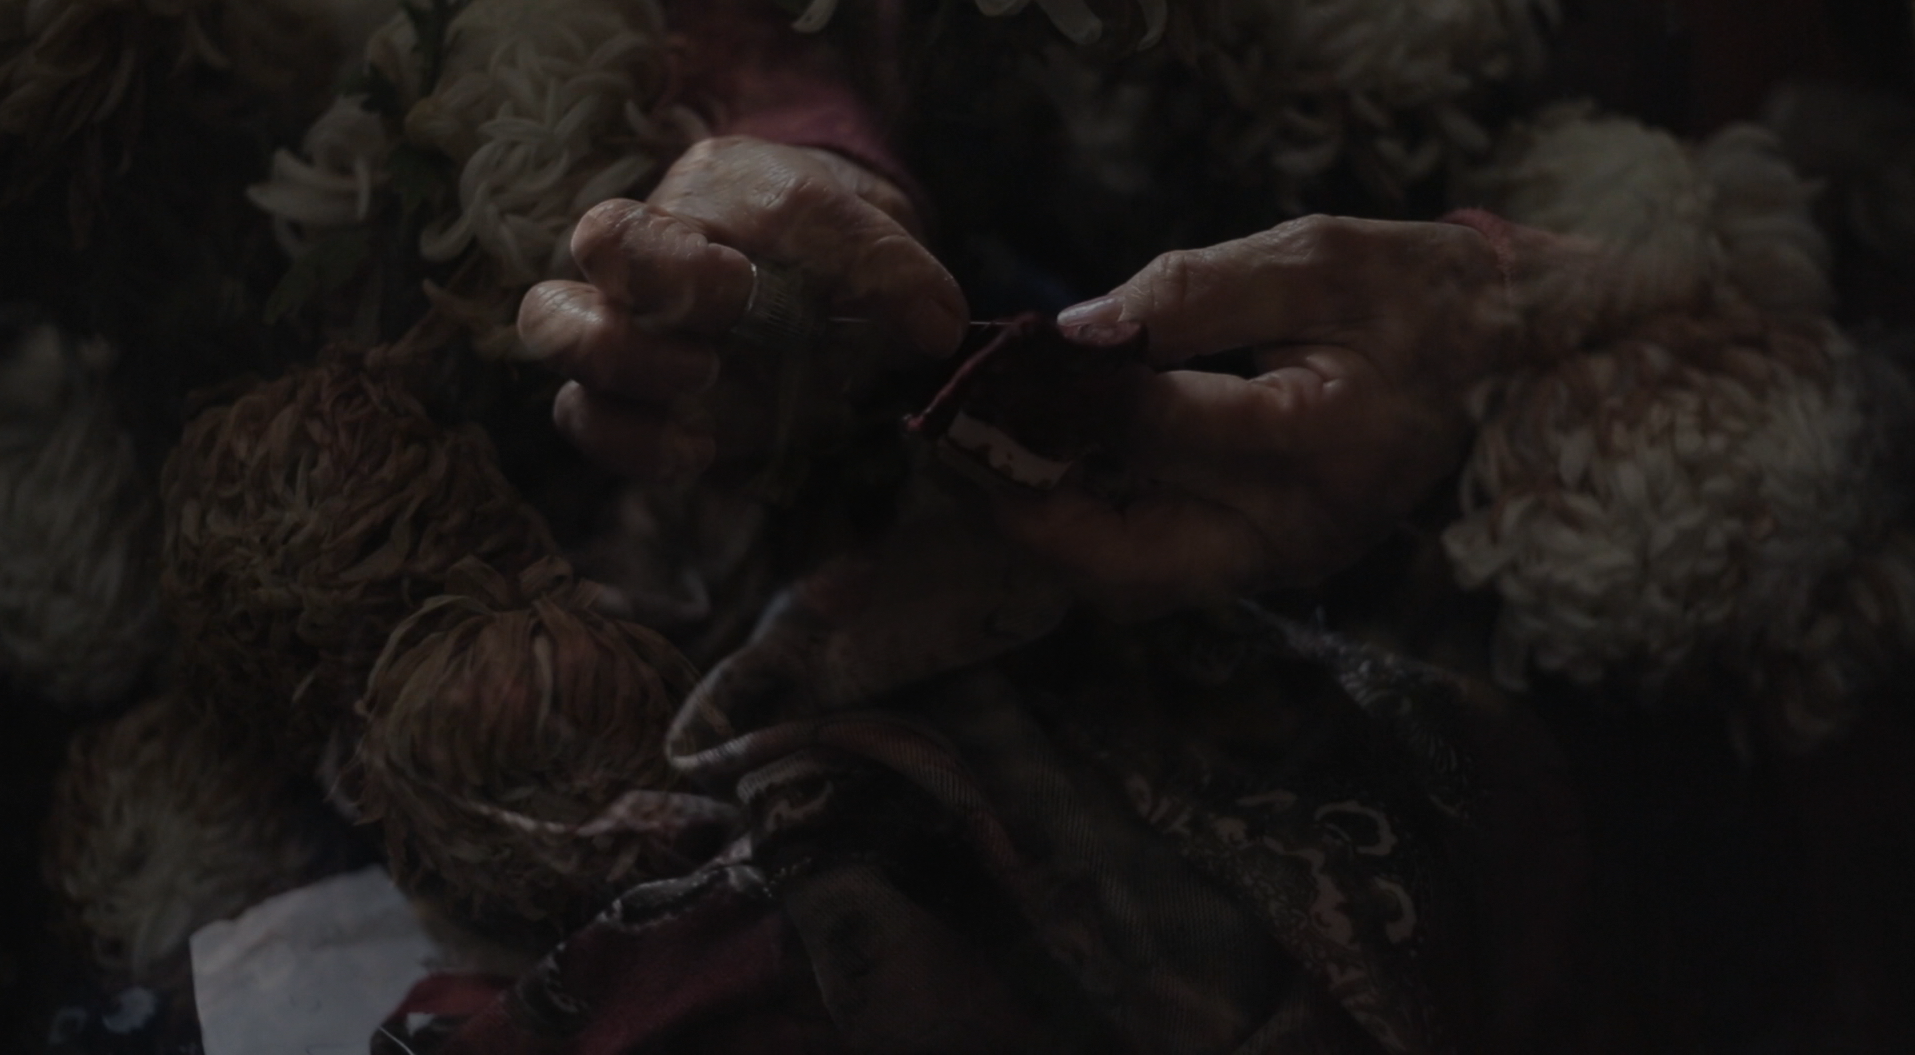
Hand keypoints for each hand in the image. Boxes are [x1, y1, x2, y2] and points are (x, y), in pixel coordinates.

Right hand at [517, 136, 967, 482]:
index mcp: (718, 192)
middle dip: (656, 281)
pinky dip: (630, 440)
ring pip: (554, 320)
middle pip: (599, 238)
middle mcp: (655, 246)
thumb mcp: (878, 248)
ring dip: (617, 357)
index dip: (760, 242)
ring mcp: (627, 324)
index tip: (759, 288)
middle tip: (723, 318)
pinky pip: (586, 416)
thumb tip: (936, 327)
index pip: (718, 199)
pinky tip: (696, 451)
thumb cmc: (834, 263)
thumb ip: (898, 272)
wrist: (816, 305)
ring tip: (699, 379)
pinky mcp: (626, 404)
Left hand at [996, 214, 1520, 616]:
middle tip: (959, 451)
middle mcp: (1301, 525)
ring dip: (1049, 531)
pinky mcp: (1270, 565)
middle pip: (1129, 559)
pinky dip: (1093, 529)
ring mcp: (1285, 560)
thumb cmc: (1418, 296)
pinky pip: (1159, 567)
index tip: (1004, 355)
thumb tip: (1077, 333)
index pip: (1166, 427)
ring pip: (1133, 581)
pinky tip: (1052, 470)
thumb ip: (1197, 292)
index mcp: (1326, 437)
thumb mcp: (1320, 258)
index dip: (1070, 393)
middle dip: (1027, 511)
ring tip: (988, 459)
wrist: (1512, 362)